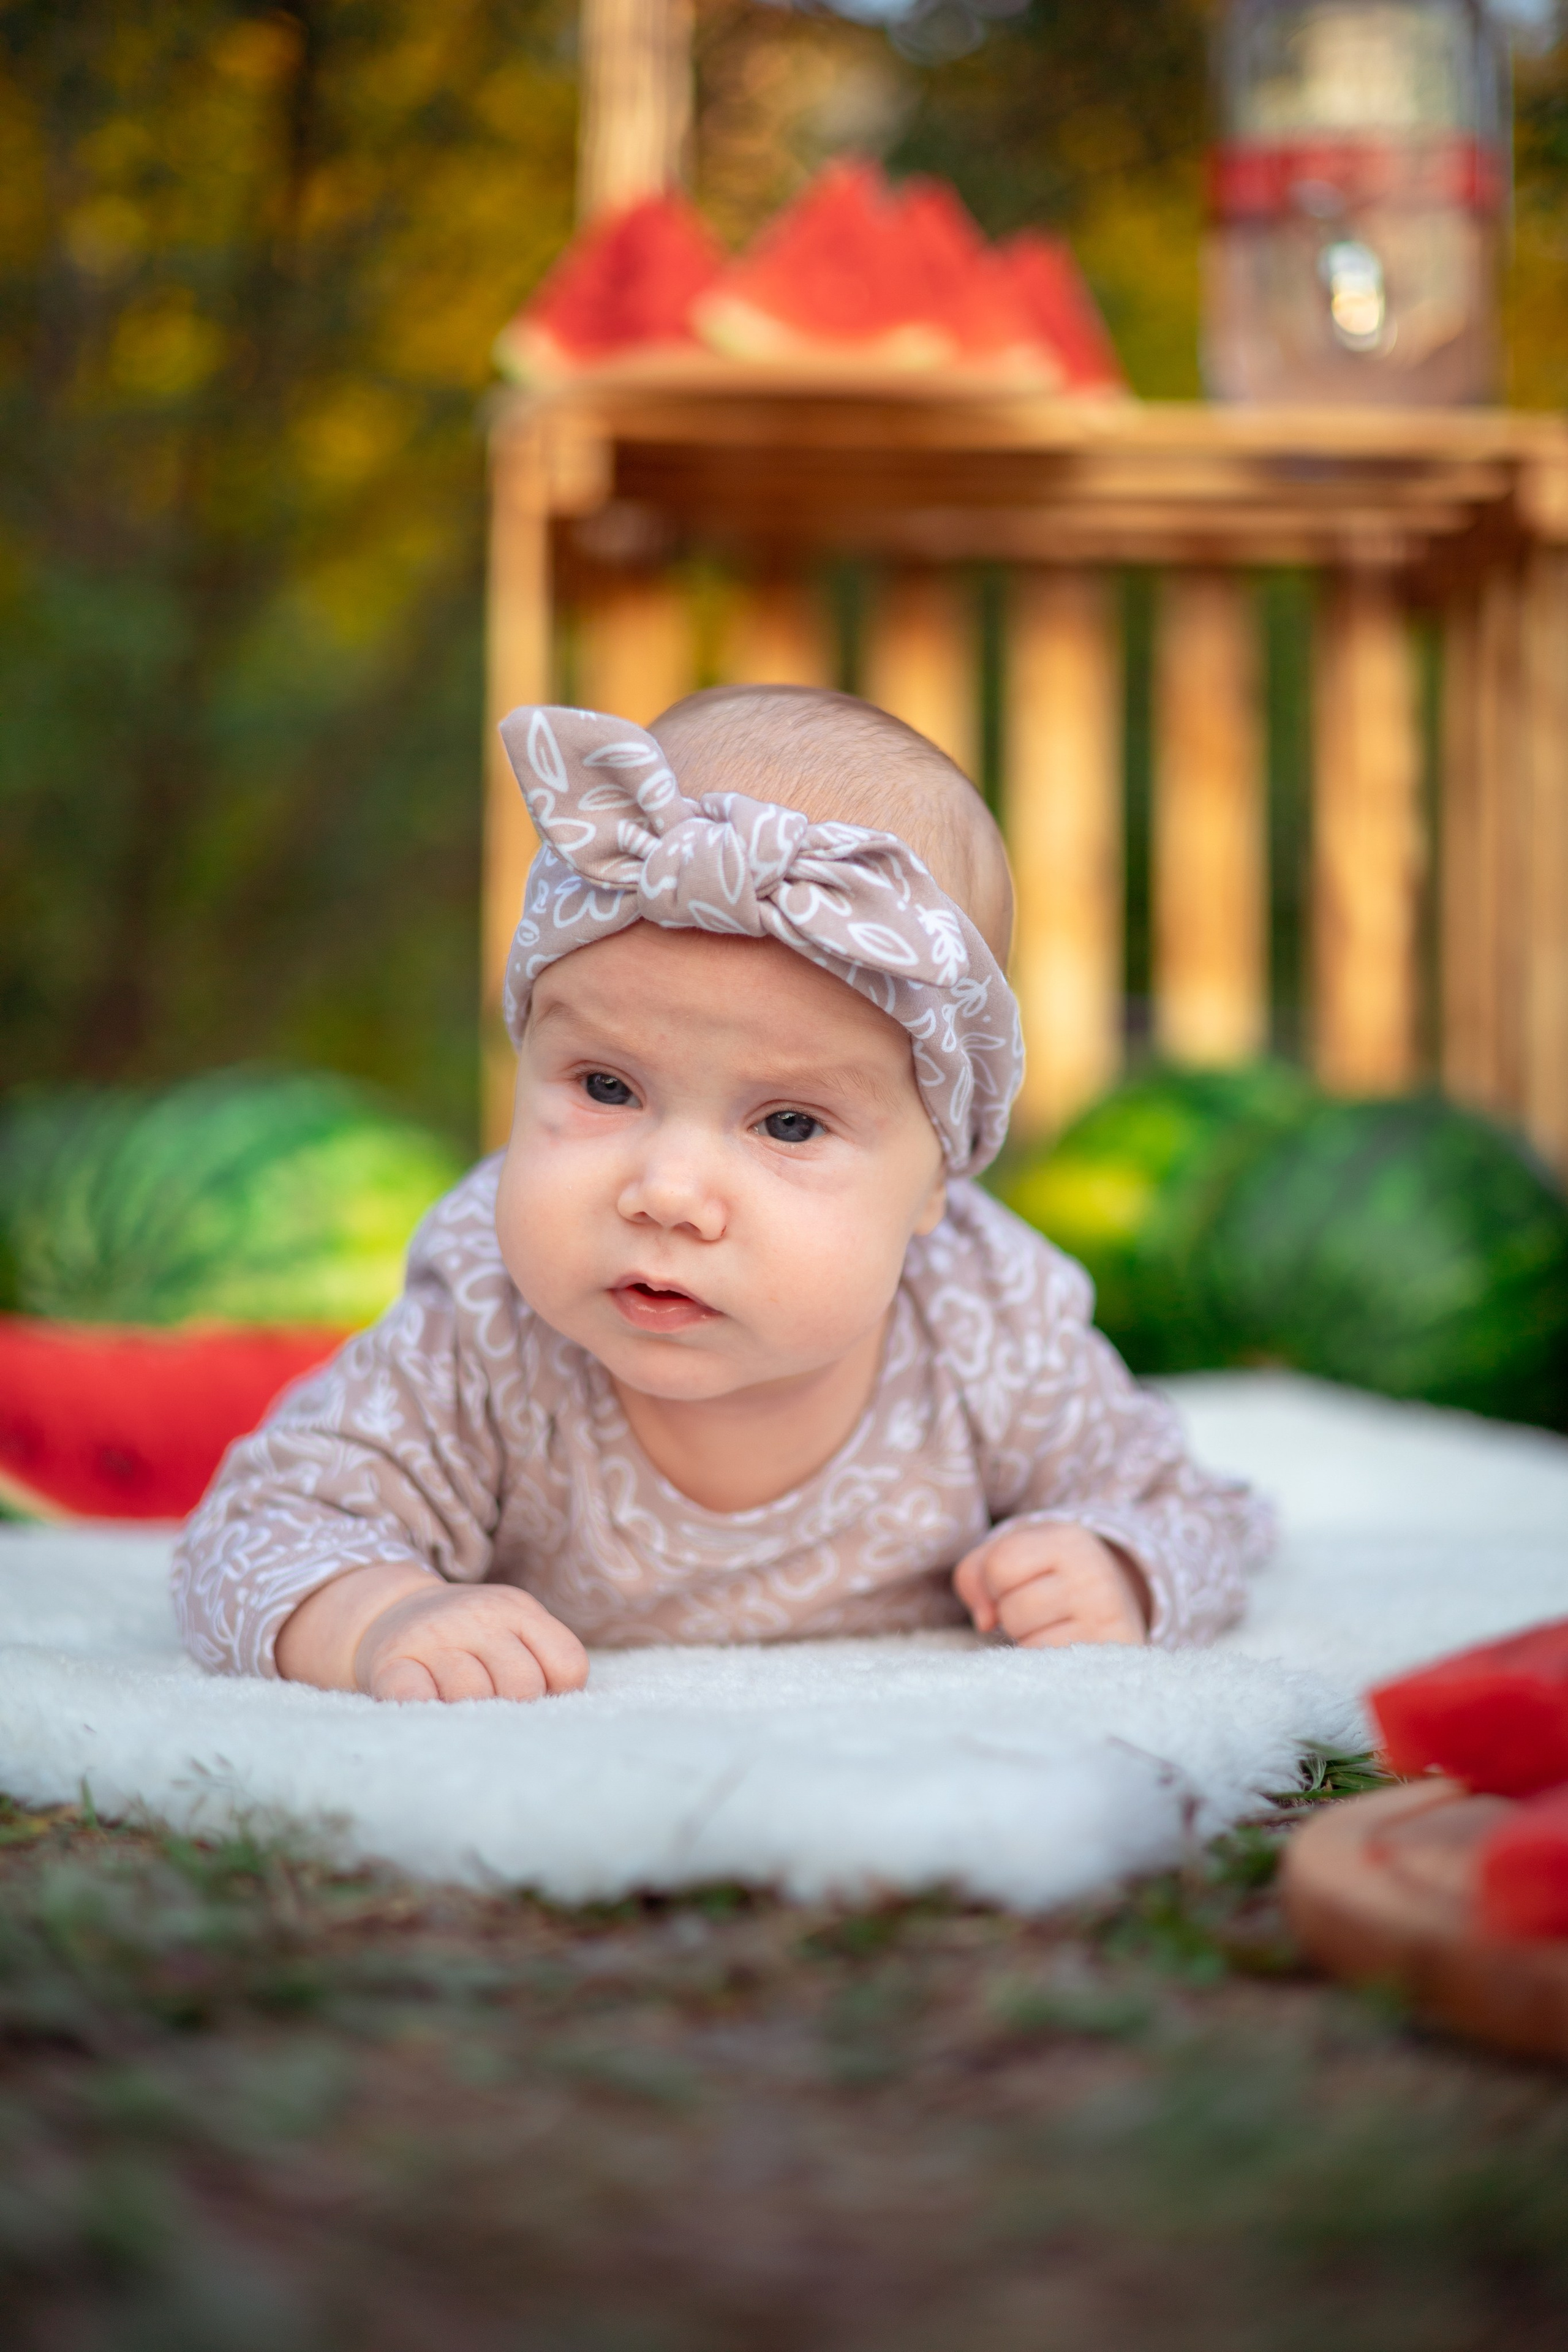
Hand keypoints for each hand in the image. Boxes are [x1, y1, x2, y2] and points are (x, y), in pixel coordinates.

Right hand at [276, 1562, 588, 1702]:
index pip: (566, 1665)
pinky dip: (427, 1709)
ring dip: (471, 1712)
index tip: (536, 1692)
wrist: (392, 1612)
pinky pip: (417, 1698)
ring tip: (460, 1702)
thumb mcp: (515, 1627)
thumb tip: (556, 1718)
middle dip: (514, 1707)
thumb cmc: (470, 1636)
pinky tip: (429, 1704)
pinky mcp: (392, 1664)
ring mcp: (432, 1638)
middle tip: (493, 1702)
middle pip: (523, 1686)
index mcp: (516, 1609)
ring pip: (473, 1695)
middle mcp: (476, 1617)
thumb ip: (547, 1659)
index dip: (556, 1691)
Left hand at [953, 1522, 1149, 1648]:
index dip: (993, 1582)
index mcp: (1067, 1540)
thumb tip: (984, 1622)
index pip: (999, 1565)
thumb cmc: (1047, 1577)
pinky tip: (1062, 1645)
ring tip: (1051, 1625)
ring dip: (1026, 1638)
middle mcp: (1093, 1574)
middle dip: (1010, 1613)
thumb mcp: (1012, 1556)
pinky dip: (1042, 1662)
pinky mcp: (1107, 1655)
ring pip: (1026, 1641)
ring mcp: (1105, 1618)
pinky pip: (1045, 1667)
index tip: (1017, 1583)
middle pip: (1010, 1609)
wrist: (1114, 1606)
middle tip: (1039, 1609)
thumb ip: (975, 1575)